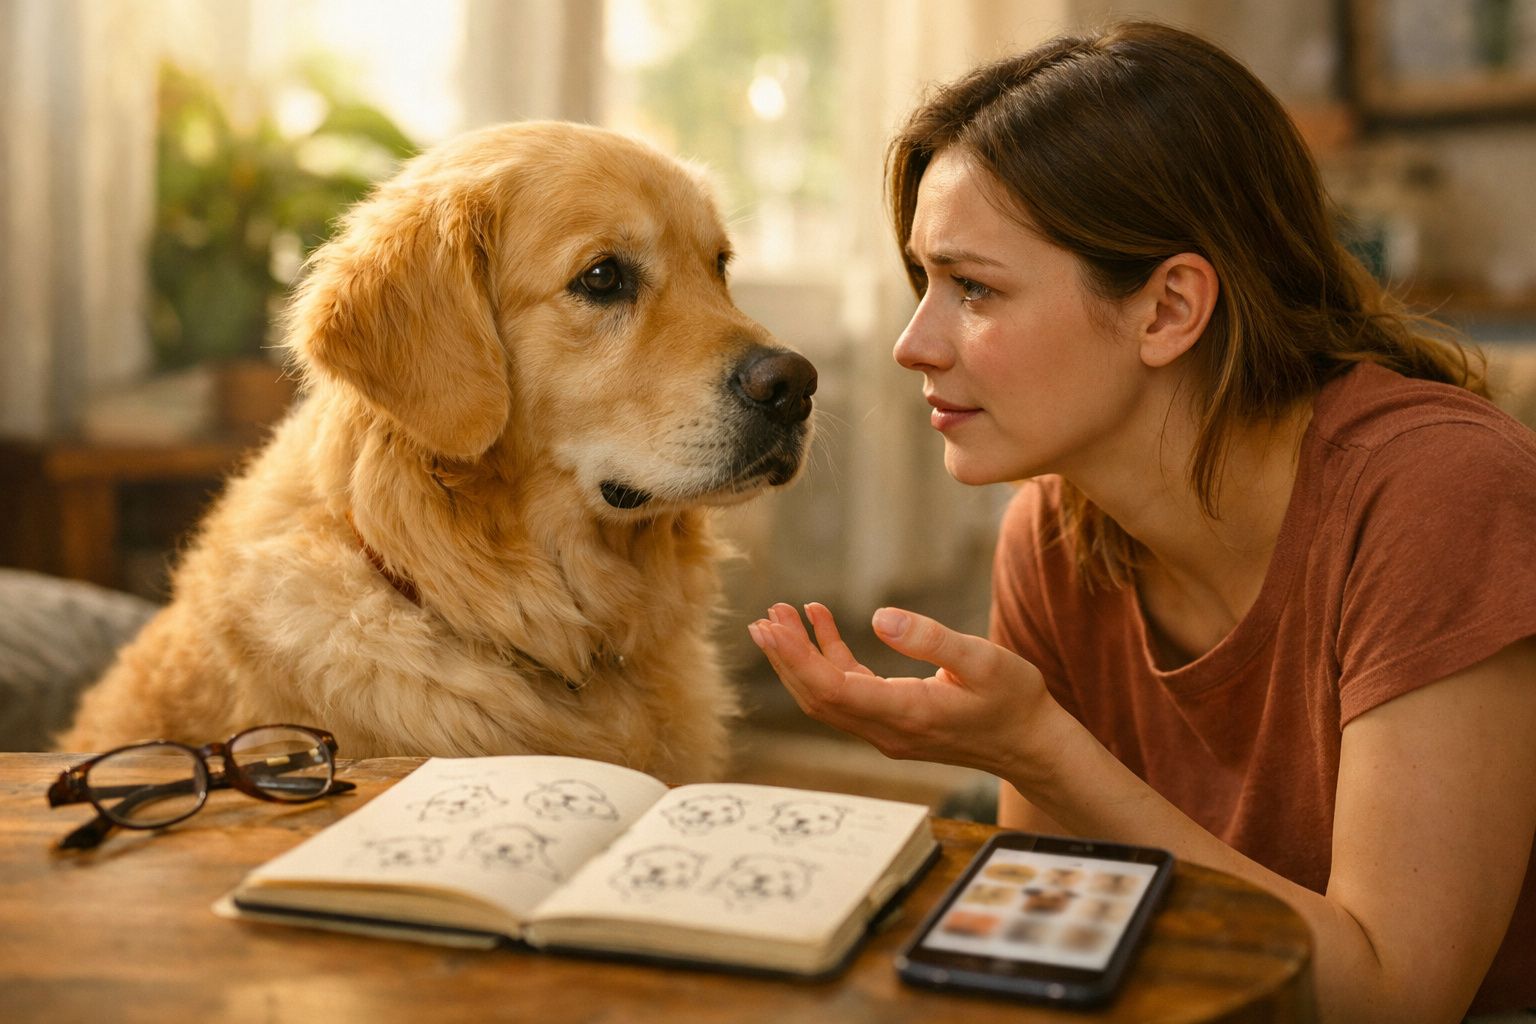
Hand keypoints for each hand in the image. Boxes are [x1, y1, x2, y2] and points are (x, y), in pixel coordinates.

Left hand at [747, 602, 1061, 778]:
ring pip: (828, 697)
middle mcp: (887, 729)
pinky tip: (821, 623)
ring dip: (801, 658)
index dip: (797, 659)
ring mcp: (887, 729)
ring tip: (780, 616)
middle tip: (763, 620)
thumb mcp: (983, 660)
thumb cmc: (1014, 699)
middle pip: (818, 697)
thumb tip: (879, 616)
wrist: (1032, 744)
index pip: (833, 689)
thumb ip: (930, 638)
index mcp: (907, 713)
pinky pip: (848, 692)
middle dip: (786, 658)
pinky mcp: (892, 721)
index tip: (772, 628)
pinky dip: (829, 659)